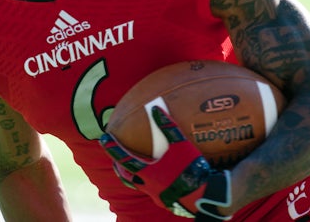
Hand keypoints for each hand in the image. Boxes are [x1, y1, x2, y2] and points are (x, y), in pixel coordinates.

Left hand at [100, 106, 232, 219]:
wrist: (204, 196)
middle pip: (126, 176)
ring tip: (131, 170)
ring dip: (131, 176)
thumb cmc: (191, 169)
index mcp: (147, 171)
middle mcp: (147, 184)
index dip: (113, 149)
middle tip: (115, 159)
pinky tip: (157, 179)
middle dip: (118, 166)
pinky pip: (151, 191)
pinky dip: (148, 183)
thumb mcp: (181, 144)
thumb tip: (156, 109)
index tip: (104, 139)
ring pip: (137, 185)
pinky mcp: (165, 201)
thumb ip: (168, 126)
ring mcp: (155, 194)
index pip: (123, 158)